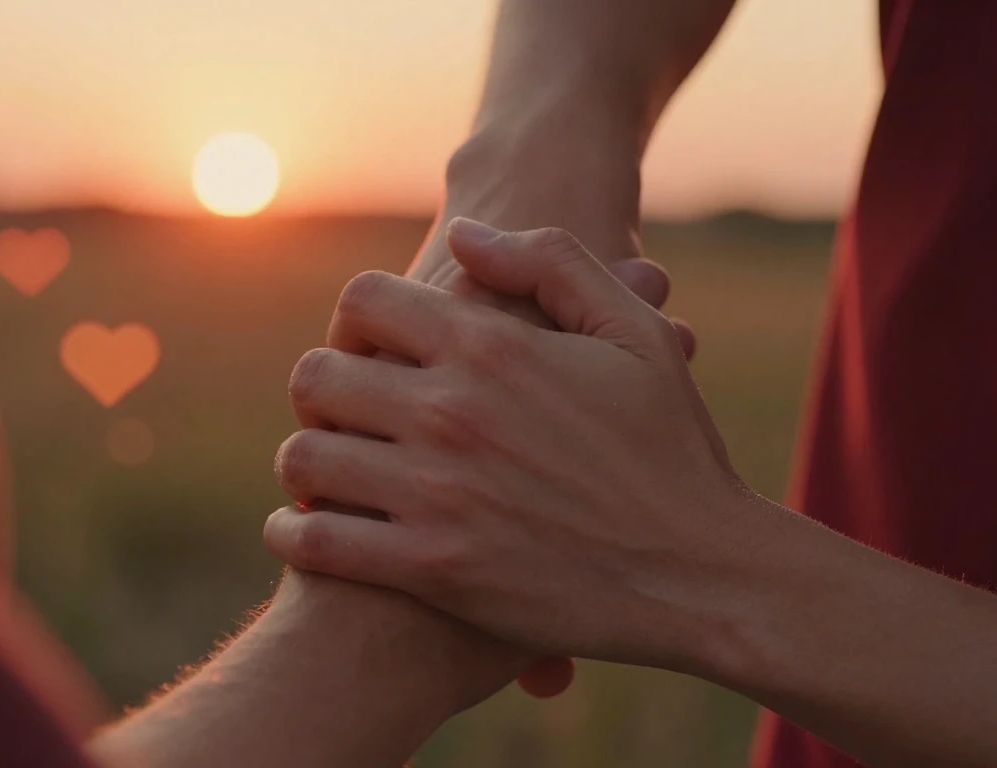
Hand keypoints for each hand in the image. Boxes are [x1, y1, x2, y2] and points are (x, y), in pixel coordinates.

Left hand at [265, 219, 752, 672]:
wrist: (702, 573)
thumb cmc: (673, 448)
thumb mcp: (632, 331)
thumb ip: (549, 262)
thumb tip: (463, 235)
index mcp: (493, 345)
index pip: (363, 301)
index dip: (355, 319)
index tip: (368, 349)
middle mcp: (452, 411)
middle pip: (317, 375)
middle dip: (320, 389)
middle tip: (340, 413)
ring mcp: (438, 493)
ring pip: (305, 457)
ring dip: (303, 460)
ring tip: (321, 471)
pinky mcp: (434, 569)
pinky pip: (321, 542)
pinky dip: (294, 533)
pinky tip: (301, 530)